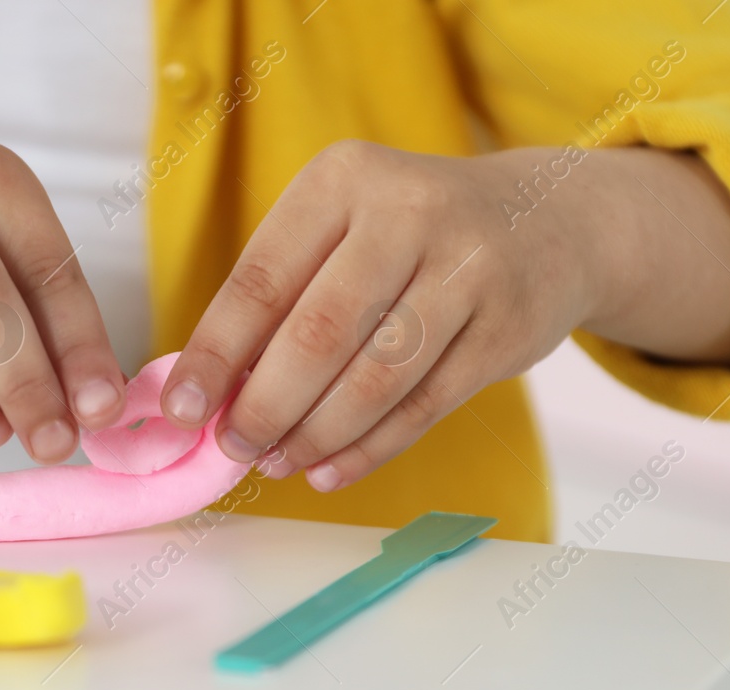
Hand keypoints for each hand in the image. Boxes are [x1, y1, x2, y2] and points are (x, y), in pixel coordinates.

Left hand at [159, 139, 729, 489]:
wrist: (549, 221)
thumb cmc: (410, 237)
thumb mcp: (344, 229)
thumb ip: (281, 297)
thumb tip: (206, 394)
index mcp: (344, 179)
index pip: (262, 279)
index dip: (214, 353)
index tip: (180, 410)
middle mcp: (410, 212)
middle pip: (318, 333)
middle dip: (265, 405)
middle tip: (235, 448)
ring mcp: (468, 269)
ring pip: (375, 377)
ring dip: (316, 434)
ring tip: (279, 463)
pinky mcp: (507, 328)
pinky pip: (423, 406)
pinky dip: (369, 448)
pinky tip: (330, 469)